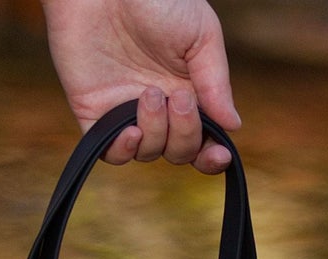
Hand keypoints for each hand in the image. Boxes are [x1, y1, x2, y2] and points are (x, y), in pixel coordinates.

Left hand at [42, 0, 240, 172]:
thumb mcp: (202, 34)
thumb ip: (216, 83)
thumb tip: (233, 126)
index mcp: (188, 93)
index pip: (203, 141)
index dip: (212, 157)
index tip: (219, 152)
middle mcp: (159, 108)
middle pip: (180, 152)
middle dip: (185, 134)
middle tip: (178, 97)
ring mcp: (125, 110)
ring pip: (150, 152)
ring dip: (157, 132)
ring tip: (150, 94)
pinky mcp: (94, 109)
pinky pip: (111, 152)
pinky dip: (124, 151)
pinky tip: (131, 132)